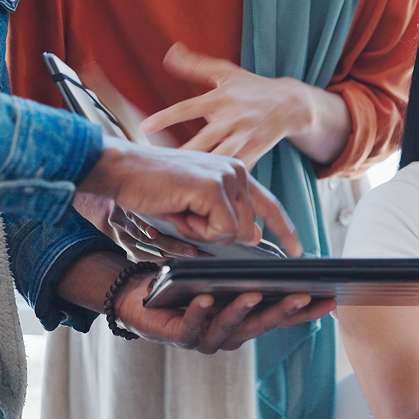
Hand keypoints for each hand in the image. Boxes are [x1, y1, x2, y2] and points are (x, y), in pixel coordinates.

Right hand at [78, 136, 301, 254]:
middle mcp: (237, 171)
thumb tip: (253, 237)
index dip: (284, 230)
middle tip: (185, 214)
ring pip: (234, 232)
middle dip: (214, 234)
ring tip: (181, 209)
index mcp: (235, 172)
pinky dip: (196, 229)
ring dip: (202, 232)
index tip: (297, 250)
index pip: (269, 205)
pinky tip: (179, 209)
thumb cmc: (153, 188)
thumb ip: (225, 216)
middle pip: (249, 230)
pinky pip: (220, 230)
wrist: (121, 169)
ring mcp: (228, 177)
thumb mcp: (195, 204)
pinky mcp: (214, 187)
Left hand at [114, 272, 336, 353]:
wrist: (142, 298)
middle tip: (301, 296)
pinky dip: (200, 313)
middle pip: (262, 324)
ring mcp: (207, 339)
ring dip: (242, 311)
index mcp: (247, 320)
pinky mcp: (181, 336)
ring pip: (229, 328)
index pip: (283, 316)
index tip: (330, 299)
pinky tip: (205, 298)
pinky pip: (192, 327)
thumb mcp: (225, 276)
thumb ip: (249, 275)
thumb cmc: (188, 285)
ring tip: (252, 294)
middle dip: (282, 310)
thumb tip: (280, 258)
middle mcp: (232, 334)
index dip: (307, 311)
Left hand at [139, 43, 323, 168]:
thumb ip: (195, 65)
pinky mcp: (255, 152)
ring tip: (179, 181)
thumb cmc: (253, 88)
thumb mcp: (226, 72)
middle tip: (159, 163)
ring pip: (220, 157)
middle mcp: (233, 117)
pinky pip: (236, 169)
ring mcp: (245, 136)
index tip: (145, 127)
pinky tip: (205, 190)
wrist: (291, 105)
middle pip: (204, 139)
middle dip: (183, 152)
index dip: (166, 117)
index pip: (189, 107)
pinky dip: (222, 180)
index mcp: (222, 97)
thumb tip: (170, 53)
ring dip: (201, 169)